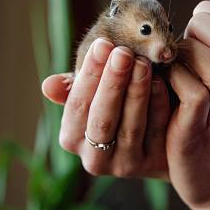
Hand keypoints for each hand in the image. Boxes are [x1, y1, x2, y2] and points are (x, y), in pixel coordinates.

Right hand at [42, 38, 170, 179]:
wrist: (157, 142)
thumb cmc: (117, 109)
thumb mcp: (94, 98)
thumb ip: (75, 90)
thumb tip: (48, 85)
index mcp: (72, 139)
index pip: (77, 106)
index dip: (89, 74)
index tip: (103, 44)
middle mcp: (95, 159)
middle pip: (102, 120)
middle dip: (112, 83)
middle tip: (123, 52)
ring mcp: (125, 165)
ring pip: (130, 128)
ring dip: (136, 92)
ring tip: (143, 63)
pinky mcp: (153, 165)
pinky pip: (156, 133)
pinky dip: (158, 106)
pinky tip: (161, 82)